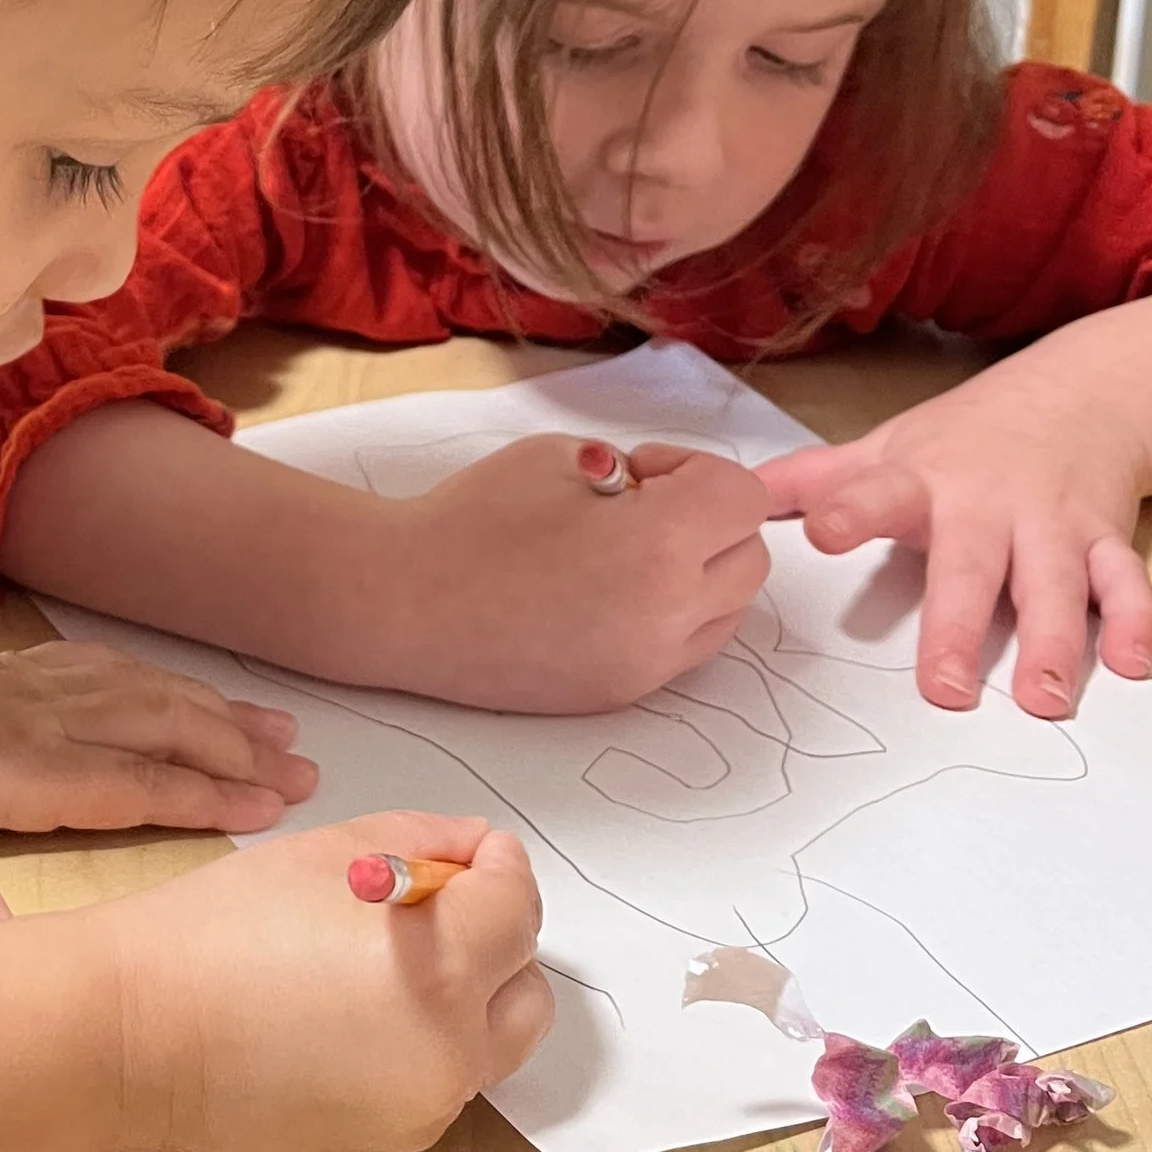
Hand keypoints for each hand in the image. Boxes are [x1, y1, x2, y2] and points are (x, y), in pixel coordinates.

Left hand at [0, 635, 320, 932]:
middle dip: (239, 752)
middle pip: (164, 731)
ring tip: (281, 727)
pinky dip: (166, 678)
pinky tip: (188, 686)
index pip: (138, 785)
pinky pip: (115, 668)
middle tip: (311, 772)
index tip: (275, 808)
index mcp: (26, 770)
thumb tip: (4, 954)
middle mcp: (47, 720)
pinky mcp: (18, 670)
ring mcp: (37, 687)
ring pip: (149, 694)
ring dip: (217, 710)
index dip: (209, 796)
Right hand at [107, 812, 551, 1151]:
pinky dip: (427, 1043)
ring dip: (471, 997)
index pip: (519, 907)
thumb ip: (423, 841)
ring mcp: (428, 1104)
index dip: (501, 867)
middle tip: (435, 910)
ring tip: (390, 967)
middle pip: (528, 985)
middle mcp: (452, 1045)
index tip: (472, 855)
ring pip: (494, 1041)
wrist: (137, 1034)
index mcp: (441, 963)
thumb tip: (475, 853)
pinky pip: (445, 1081)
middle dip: (498, 939)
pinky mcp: (396, 1141)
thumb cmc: (219, 928)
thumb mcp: (329, 851)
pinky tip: (356, 1016)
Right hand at [373, 435, 772, 712]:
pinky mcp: (619, 694)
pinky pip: (684, 649)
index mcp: (656, 543)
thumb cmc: (469, 519)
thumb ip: (634, 471)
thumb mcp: (560, 457)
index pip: (742, 498)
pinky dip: (670, 615)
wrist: (402, 601)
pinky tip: (608, 592)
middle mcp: (665, 613)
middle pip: (750, 558)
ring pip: (727, 612)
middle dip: (711, 522)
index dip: (697, 470)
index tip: (644, 472)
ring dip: (701, 573)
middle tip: (640, 508)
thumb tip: (668, 493)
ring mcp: (645, 663)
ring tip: (627, 554)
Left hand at [761, 371, 1151, 715]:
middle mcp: (989, 503)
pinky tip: (1128, 662)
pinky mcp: (1106, 539)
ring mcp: (1052, 523)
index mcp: (922, 480)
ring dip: (1052, 640)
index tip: (821, 532)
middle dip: (957, 623)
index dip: (848, 510)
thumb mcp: (886, 448)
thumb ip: (814, 480)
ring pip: (1054, 583)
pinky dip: (1134, 621)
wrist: (1076, 395)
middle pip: (972, 565)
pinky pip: (1123, 582)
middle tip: (944, 687)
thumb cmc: (963, 439)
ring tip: (1042, 697)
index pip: (877, 493)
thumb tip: (732, 494)